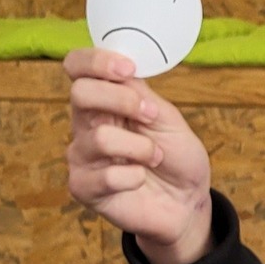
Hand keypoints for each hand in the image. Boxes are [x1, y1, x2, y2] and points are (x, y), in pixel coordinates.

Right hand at [64, 47, 212, 263]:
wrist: (187, 202)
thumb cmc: (176, 158)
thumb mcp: (167, 118)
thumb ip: (140, 94)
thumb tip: (121, 67)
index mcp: (103, 100)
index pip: (77, 67)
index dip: (96, 61)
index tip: (128, 69)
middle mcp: (86, 124)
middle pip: (80, 94)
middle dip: (122, 101)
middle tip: (150, 116)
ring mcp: (81, 156)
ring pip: (100, 138)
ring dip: (140, 147)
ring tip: (155, 157)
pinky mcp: (83, 188)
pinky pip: (106, 176)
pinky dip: (134, 177)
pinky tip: (140, 180)